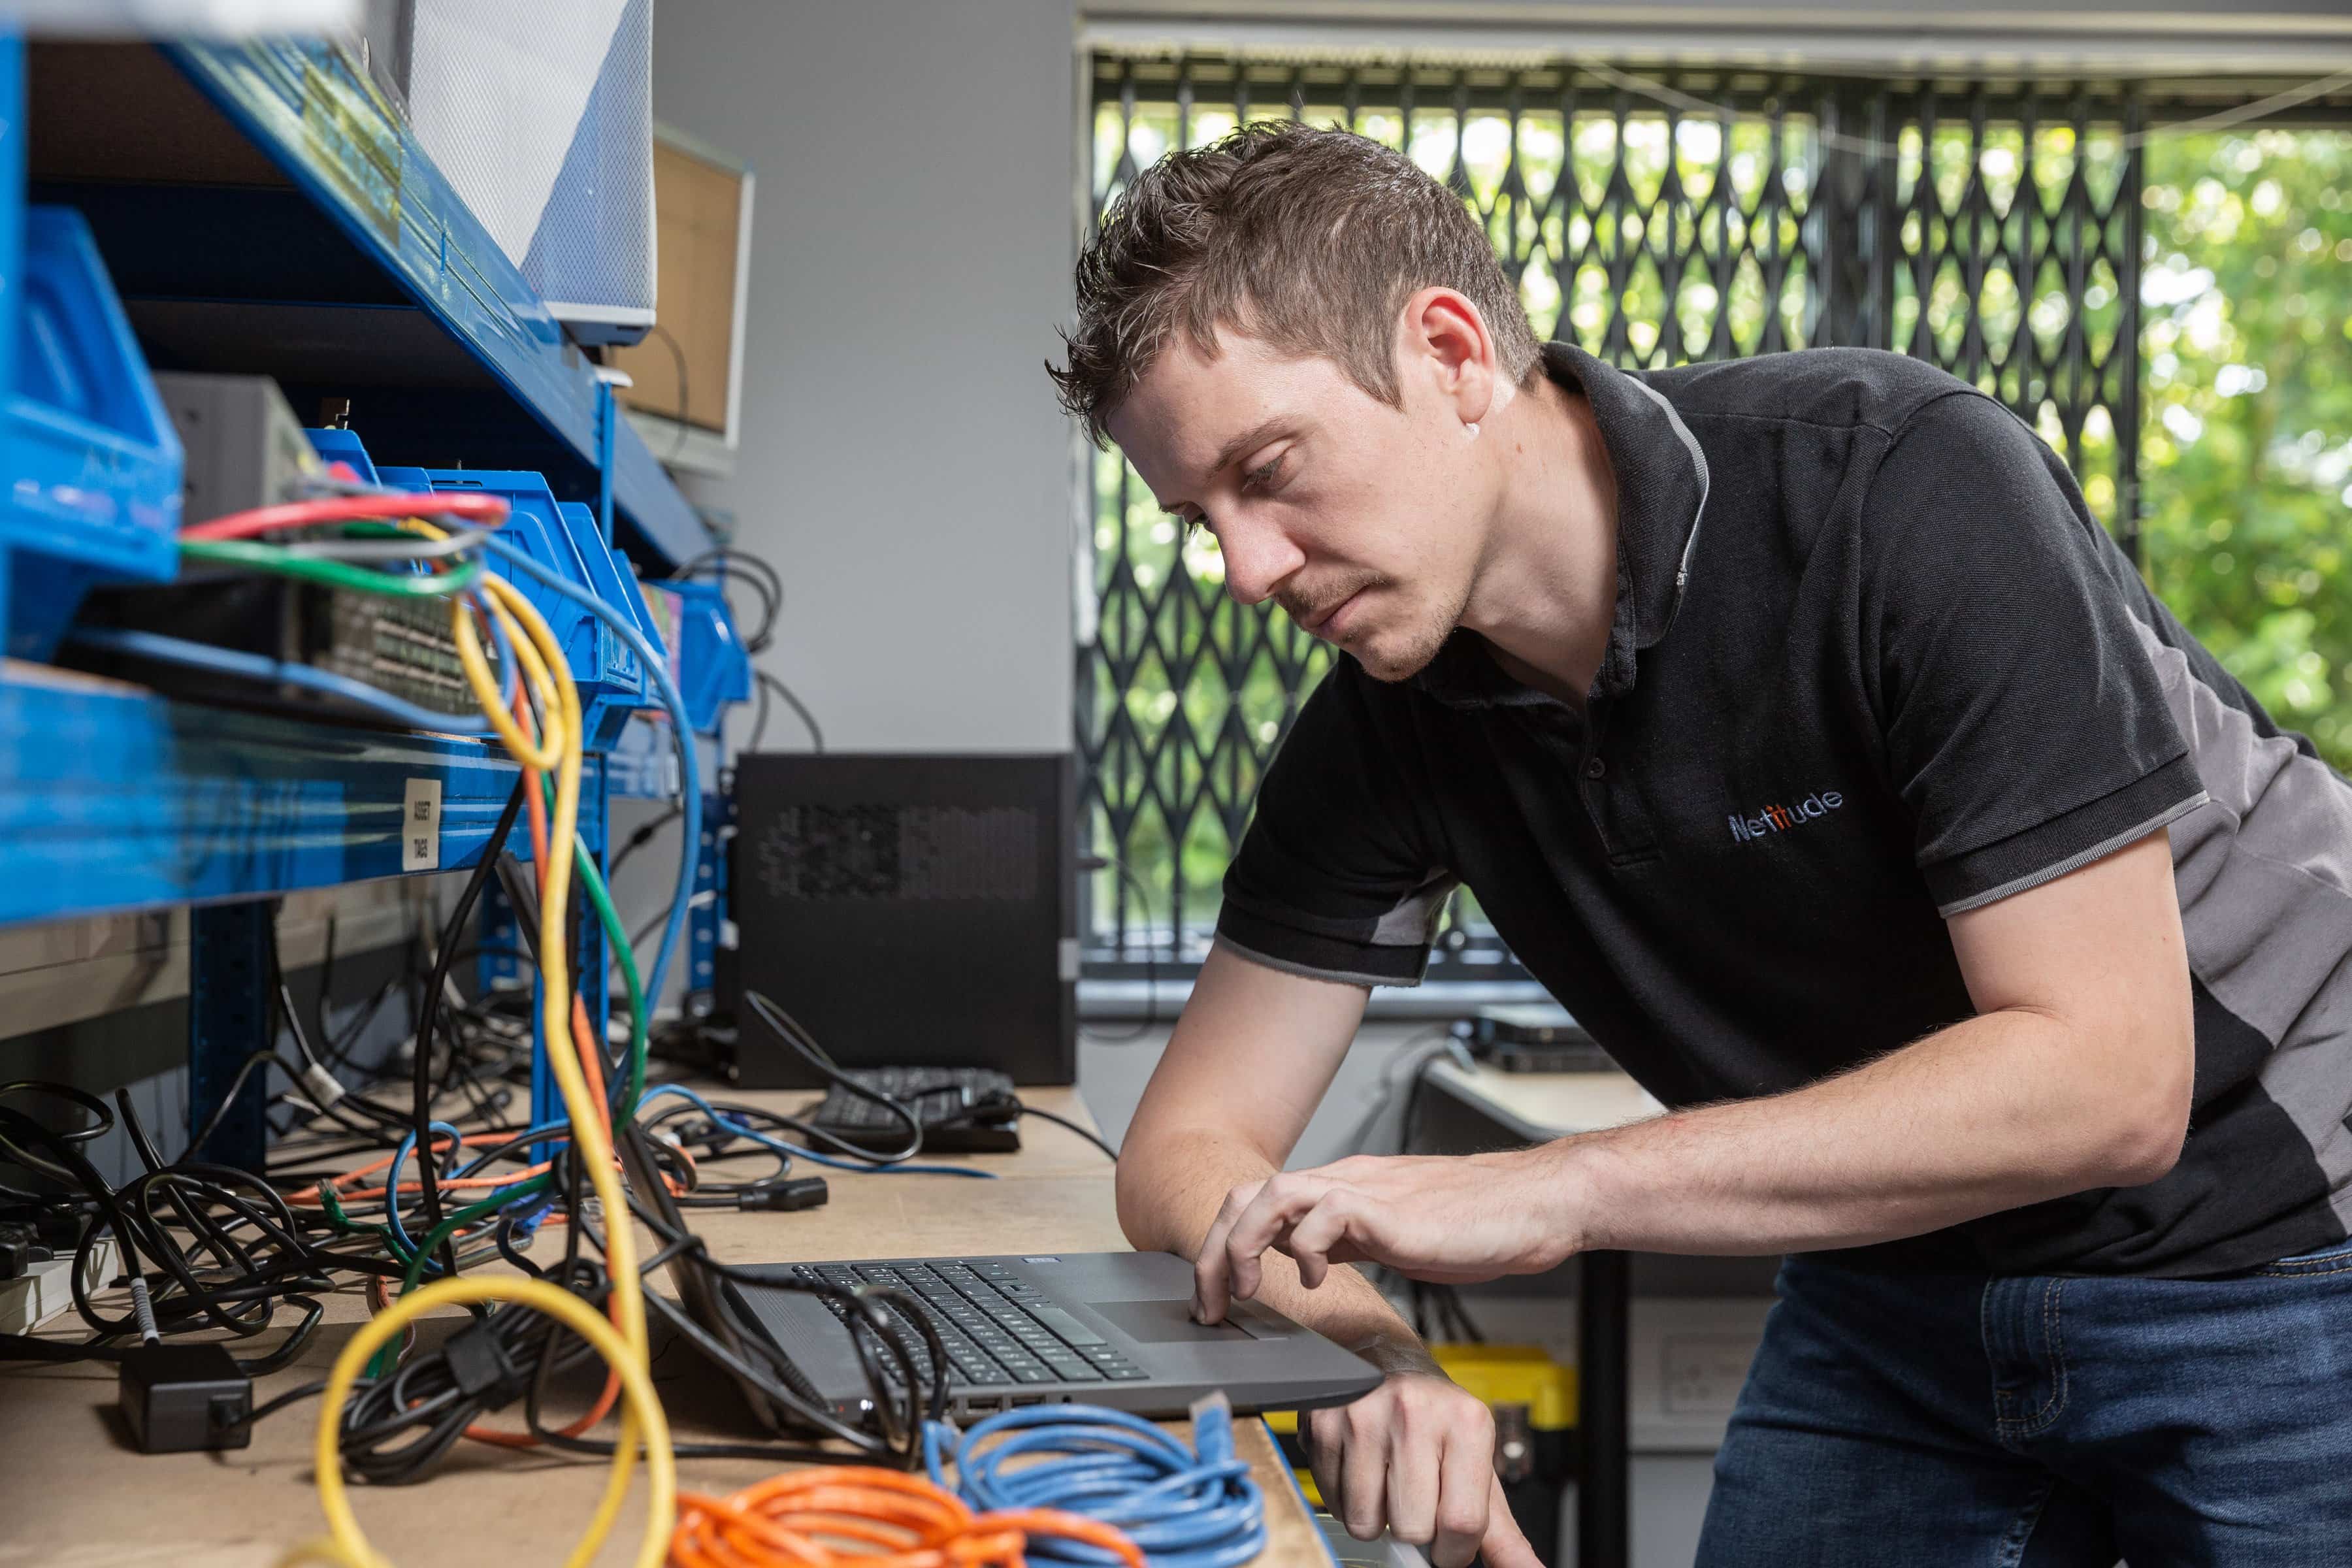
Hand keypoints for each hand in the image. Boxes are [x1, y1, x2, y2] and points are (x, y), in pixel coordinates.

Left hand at [1192, 1150, 1579, 1321]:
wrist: (1530, 1207)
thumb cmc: (1474, 1225)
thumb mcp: (1392, 1236)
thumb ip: (1348, 1241)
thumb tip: (1308, 1262)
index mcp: (1338, 1191)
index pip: (1254, 1204)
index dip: (1221, 1249)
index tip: (1214, 1298)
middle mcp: (1341, 1182)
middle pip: (1246, 1196)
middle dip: (1213, 1252)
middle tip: (1211, 1305)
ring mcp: (1362, 1191)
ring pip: (1271, 1195)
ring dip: (1245, 1246)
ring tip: (1249, 1292)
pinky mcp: (1386, 1209)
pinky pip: (1322, 1215)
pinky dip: (1305, 1249)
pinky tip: (1319, 1281)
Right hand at [1307, 1367, 1543, 1567]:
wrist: (1385, 1360)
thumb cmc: (1438, 1421)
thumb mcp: (1479, 1467)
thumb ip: (1503, 1532)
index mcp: (1466, 1422)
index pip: (1462, 1523)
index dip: (1453, 1550)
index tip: (1448, 1541)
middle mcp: (1415, 1412)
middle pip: (1413, 1528)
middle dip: (1414, 1530)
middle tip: (1416, 1500)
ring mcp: (1364, 1416)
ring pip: (1367, 1522)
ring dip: (1377, 1518)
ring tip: (1387, 1483)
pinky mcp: (1324, 1424)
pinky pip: (1334, 1504)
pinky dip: (1348, 1503)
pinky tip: (1361, 1471)